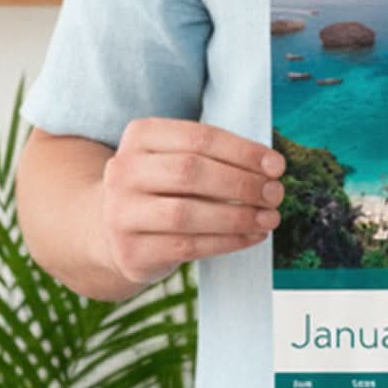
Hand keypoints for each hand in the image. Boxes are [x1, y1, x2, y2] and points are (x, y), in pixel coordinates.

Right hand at [102, 119, 283, 285]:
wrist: (110, 229)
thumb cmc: (161, 187)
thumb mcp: (175, 159)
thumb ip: (214, 157)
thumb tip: (270, 169)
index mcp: (140, 136)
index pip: (198, 138)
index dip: (243, 151)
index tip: (276, 165)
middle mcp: (123, 171)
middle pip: (190, 172)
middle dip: (242, 183)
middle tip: (275, 193)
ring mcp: (121, 213)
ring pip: (187, 213)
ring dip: (238, 216)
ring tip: (270, 217)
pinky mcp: (131, 251)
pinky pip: (187, 246)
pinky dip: (227, 241)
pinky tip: (252, 236)